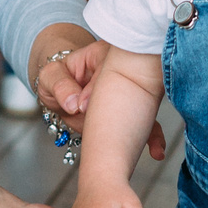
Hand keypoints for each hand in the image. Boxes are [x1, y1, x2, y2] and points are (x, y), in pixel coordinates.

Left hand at [34, 37, 166, 160]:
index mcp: (103, 55)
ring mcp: (127, 93)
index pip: (107, 70)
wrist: (60, 87)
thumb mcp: (50, 77)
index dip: (97, 90)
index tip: (83, 106)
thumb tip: (74, 104)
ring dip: (149, 129)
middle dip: (131, 112)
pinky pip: (142, 123)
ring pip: (143, 108)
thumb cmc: (57, 76)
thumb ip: (60, 85)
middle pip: (135, 89)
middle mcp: (121, 71)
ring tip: (156, 149)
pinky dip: (149, 137)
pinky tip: (157, 151)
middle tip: (119, 131)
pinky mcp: (128, 110)